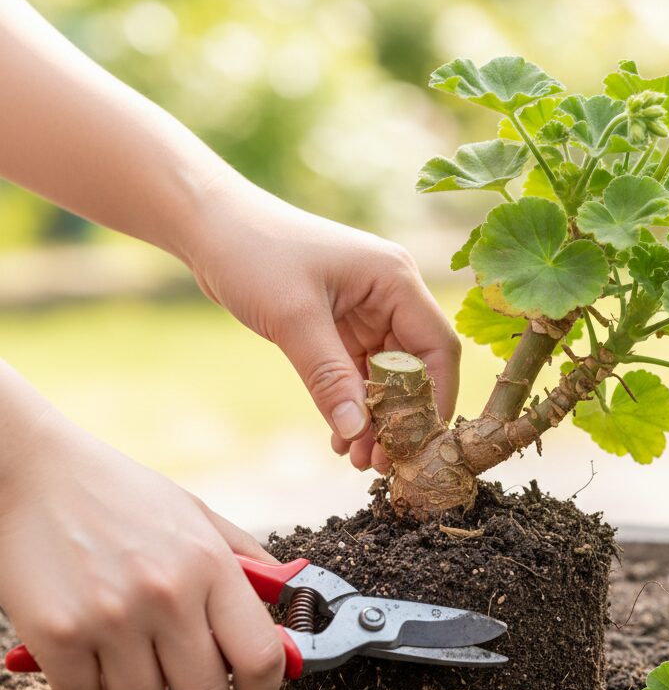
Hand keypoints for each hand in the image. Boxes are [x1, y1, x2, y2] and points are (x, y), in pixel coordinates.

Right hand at [0, 409, 284, 689]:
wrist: (39, 472)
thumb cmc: (124, 496)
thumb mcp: (198, 515)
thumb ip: (247, 562)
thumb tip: (291, 602)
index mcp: (210, 564)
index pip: (260, 656)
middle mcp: (167, 594)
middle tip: (180, 668)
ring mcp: (111, 618)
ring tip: (130, 648)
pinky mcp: (57, 636)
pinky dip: (86, 686)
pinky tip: (88, 645)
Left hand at [186, 180, 459, 471]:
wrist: (209, 225)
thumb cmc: (255, 253)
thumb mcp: (294, 319)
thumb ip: (329, 377)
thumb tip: (358, 432)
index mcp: (394, 279)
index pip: (437, 346)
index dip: (436, 398)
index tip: (419, 445)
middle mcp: (389, 293)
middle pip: (415, 366)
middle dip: (400, 417)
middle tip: (383, 463)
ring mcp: (366, 308)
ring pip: (386, 375)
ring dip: (374, 416)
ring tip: (359, 459)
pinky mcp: (340, 322)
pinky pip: (357, 371)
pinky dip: (351, 403)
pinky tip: (340, 436)